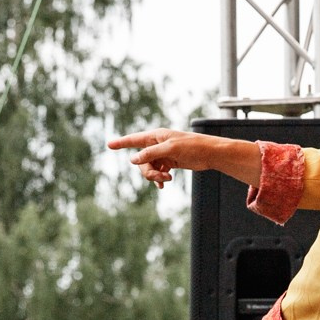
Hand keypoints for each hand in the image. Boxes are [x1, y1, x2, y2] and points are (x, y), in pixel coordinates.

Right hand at [107, 128, 256, 188]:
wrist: (210, 154)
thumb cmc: (192, 146)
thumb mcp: (170, 150)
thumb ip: (151, 154)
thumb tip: (133, 160)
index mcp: (156, 136)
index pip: (135, 139)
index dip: (121, 143)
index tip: (109, 145)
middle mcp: (157, 144)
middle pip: (141, 160)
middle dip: (147, 171)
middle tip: (160, 177)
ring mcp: (163, 154)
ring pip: (149, 168)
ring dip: (155, 175)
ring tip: (166, 179)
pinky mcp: (169, 162)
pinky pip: (157, 172)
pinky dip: (159, 178)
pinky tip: (163, 183)